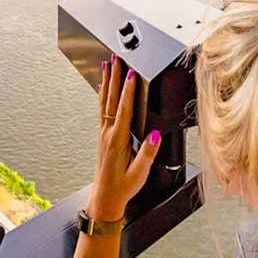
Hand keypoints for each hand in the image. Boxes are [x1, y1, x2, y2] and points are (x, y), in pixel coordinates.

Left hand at [88, 55, 160, 220]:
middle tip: (116, 59)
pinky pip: (102, 109)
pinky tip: (101, 88)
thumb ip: (148, 152)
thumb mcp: (140, 172)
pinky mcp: (103, 136)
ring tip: (107, 64)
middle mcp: (108, 134)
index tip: (131, 74)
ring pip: (104, 101)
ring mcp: (103, 134)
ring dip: (106, 81)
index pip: (123, 109)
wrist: (105, 198)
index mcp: (118, 140)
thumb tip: (155, 134)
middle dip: (114, 77)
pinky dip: (102, 94)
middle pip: (110, 99)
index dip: (128, 91)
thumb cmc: (123, 187)